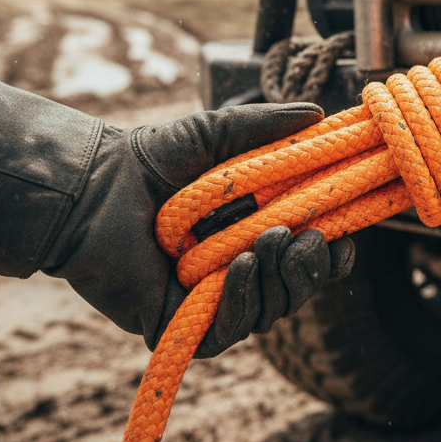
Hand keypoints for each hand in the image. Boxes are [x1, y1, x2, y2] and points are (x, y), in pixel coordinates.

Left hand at [41, 103, 354, 357]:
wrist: (93, 186)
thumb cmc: (152, 158)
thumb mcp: (220, 134)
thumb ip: (269, 125)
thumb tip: (322, 111)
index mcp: (251, 236)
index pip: (306, 259)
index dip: (332, 257)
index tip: (347, 241)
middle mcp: (234, 274)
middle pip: (295, 291)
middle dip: (311, 270)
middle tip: (309, 240)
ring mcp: (208, 303)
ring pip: (269, 312)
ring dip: (281, 280)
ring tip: (271, 241)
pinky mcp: (179, 326)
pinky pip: (229, 330)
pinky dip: (242, 299)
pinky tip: (239, 265)